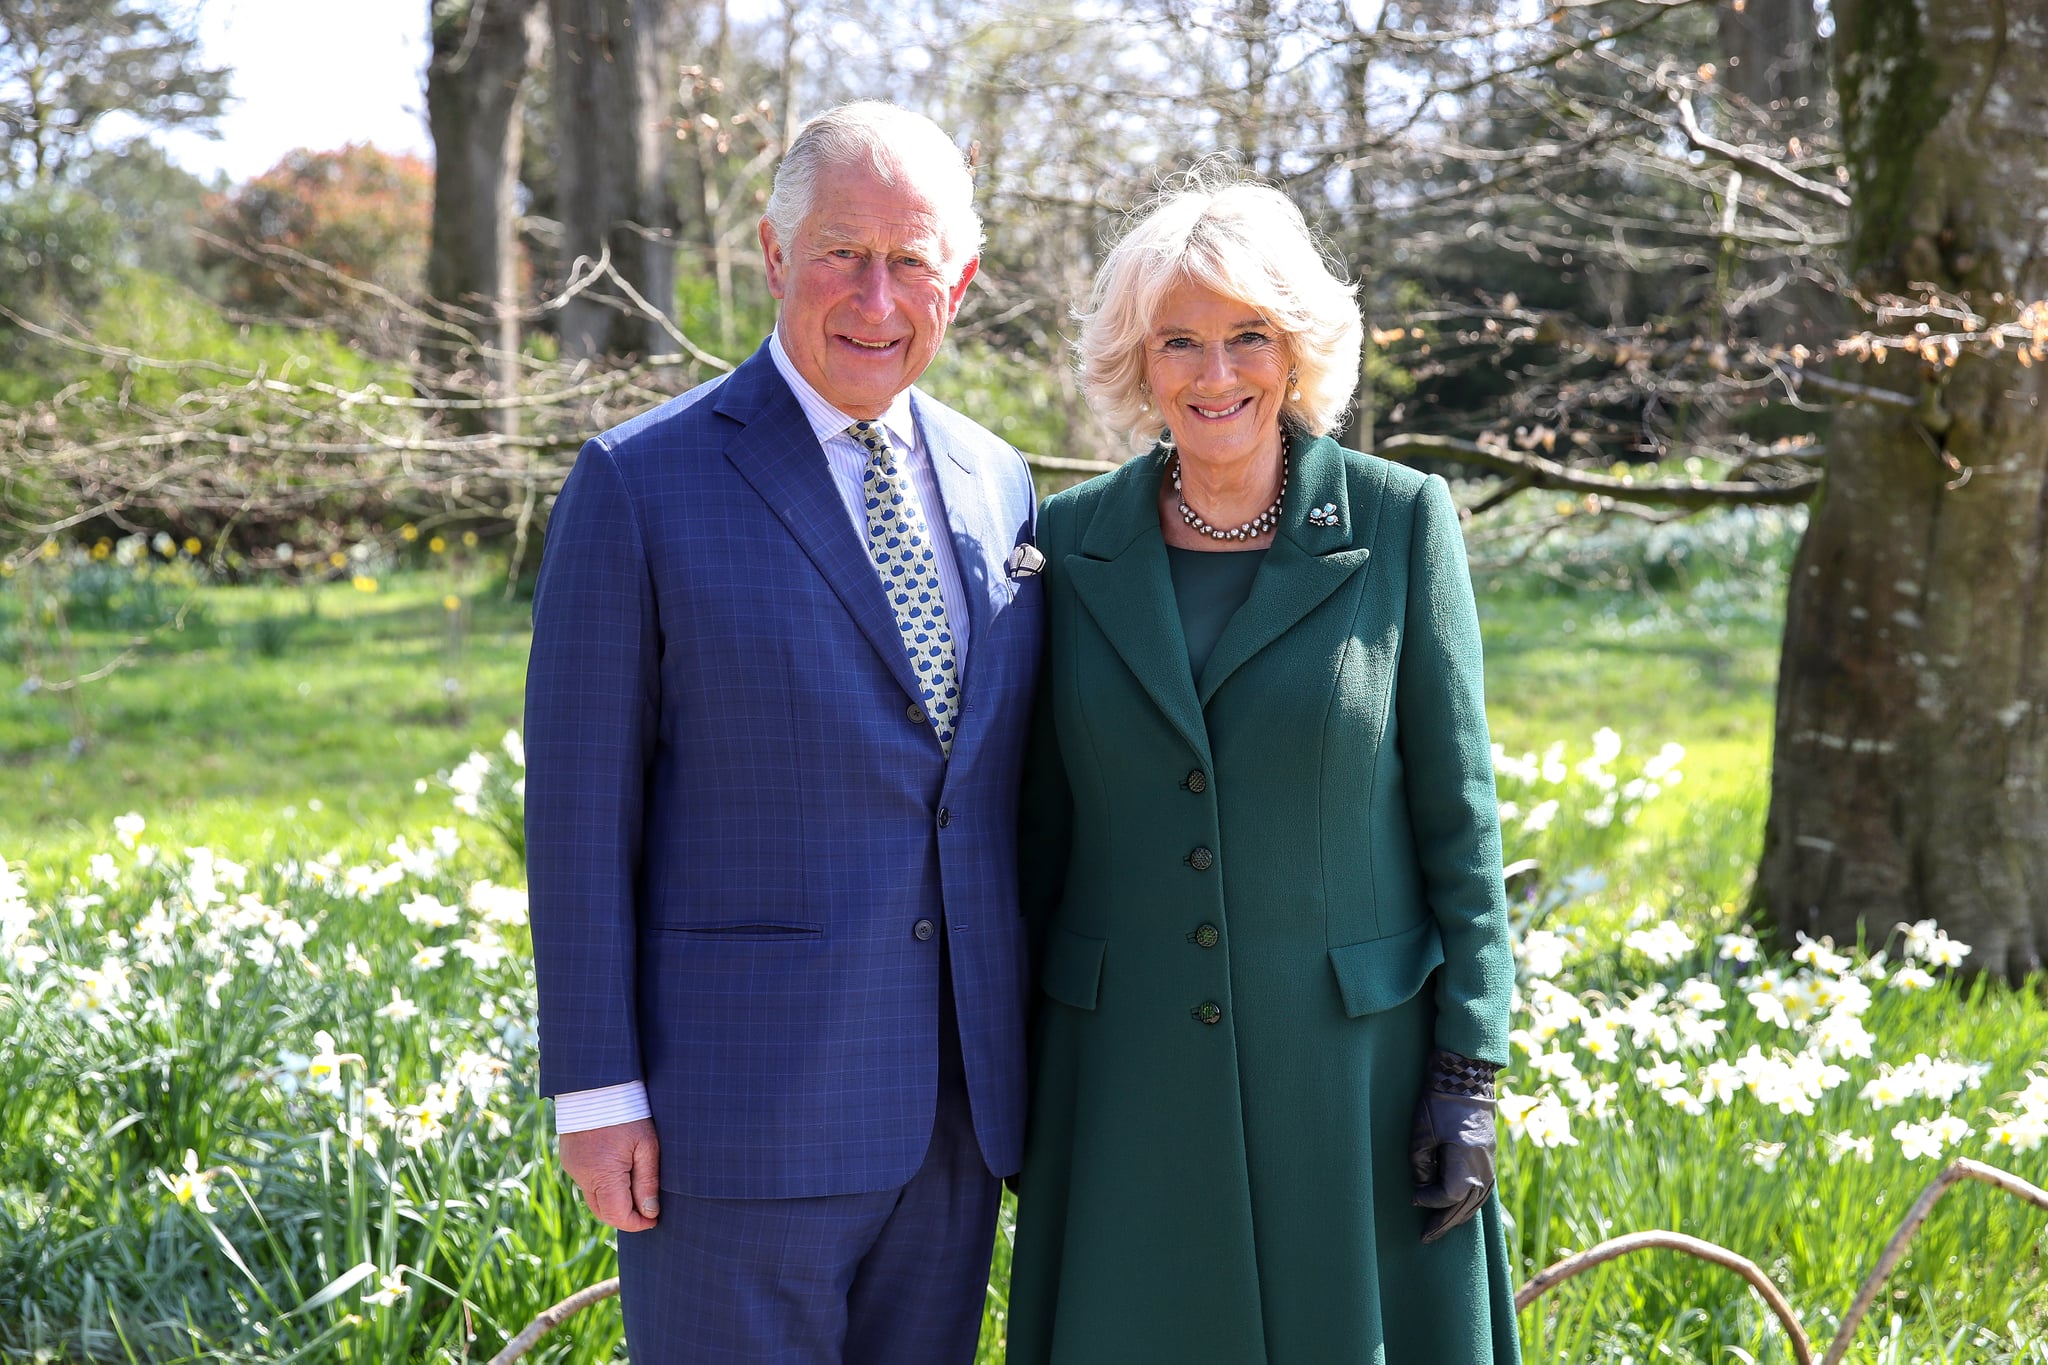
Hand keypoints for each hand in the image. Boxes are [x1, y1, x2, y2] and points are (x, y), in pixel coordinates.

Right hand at [559, 1118, 661, 1231]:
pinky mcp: (569, 1159)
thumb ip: (648, 1182)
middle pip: (603, 1212)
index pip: (618, 1216)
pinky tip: (618, 1172)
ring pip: (593, 1199)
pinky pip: (586, 1183)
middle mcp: (582, 1175)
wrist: (597, 1084)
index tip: (655, 1220)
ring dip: (613, 1201)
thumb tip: (650, 1212)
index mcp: (602, 1174)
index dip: (638, 1224)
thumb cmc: (628, 1112)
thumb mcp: (646, 1146)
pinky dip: (602, 1186)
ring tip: (636, 1188)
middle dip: (625, 1216)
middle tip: (648, 1209)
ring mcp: (572, 1167)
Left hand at [1409, 1049, 1497, 1243]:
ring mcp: (1489, 1165)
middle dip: (1444, 1223)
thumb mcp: (1421, 1134)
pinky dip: (1470, 1204)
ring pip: (1476, 1202)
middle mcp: (1483, 1169)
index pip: (1448, 1196)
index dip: (1430, 1201)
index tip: (1414, 1198)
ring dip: (1458, 1217)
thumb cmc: (1439, 1106)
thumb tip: (1422, 1188)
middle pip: (1465, 1206)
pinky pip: (1483, 1192)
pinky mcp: (1489, 1158)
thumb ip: (1421, 1166)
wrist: (1466, 1082)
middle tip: (1426, 1237)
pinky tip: (1460, 1210)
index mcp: (1466, 1164)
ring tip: (1441, 1228)